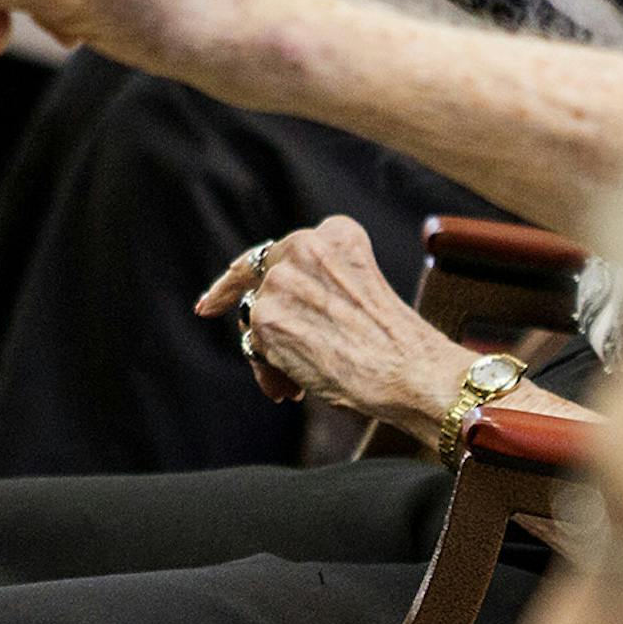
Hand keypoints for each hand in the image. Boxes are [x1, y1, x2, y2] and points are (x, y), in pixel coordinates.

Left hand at [193, 216, 466, 426]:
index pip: (279, 252)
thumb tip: (258, 319)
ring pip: (257, 316)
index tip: (212, 301)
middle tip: (272, 365)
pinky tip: (294, 390)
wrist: (410, 370)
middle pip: (262, 284)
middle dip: (266, 325)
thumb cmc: (394, 345)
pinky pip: (254, 347)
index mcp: (336, 233)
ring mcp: (283, 279)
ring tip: (295, 387)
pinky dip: (270, 372)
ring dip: (271, 355)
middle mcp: (305, 244)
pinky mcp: (267, 316)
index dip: (243, 275)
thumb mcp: (358, 291)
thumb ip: (316, 286)